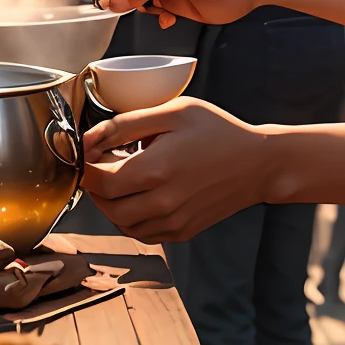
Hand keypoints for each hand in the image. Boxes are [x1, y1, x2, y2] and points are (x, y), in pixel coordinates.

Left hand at [81, 99, 274, 241]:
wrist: (258, 164)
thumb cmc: (217, 130)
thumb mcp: (175, 111)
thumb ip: (127, 124)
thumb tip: (89, 139)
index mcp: (157, 170)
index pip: (98, 181)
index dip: (86, 167)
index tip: (88, 152)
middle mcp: (162, 203)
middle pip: (106, 204)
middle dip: (97, 184)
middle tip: (105, 161)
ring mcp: (172, 222)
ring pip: (121, 223)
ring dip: (112, 202)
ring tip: (124, 177)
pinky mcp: (181, 232)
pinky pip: (141, 232)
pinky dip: (131, 217)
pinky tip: (142, 194)